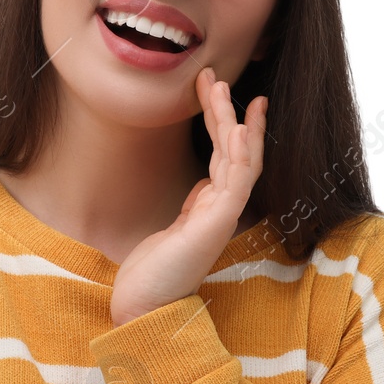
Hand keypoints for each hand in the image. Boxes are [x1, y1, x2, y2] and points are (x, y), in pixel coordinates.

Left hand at [109, 67, 267, 326]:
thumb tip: (203, 184)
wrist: (144, 307)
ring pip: (237, 159)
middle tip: (213, 76)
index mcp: (210, 207)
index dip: (225, 122)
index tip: (219, 91)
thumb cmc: (153, 274)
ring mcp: (221, 216)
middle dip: (225, 111)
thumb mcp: (172, 230)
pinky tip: (238, 128)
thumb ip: (191, 207)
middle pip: (233, 149)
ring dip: (232, 122)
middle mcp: (221, 208)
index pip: (225, 156)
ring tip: (222, 89)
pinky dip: (239, 153)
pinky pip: (235, 182)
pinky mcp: (215, 225)